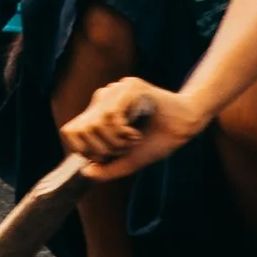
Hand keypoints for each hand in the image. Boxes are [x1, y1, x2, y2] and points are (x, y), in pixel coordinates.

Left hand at [59, 80, 196, 178]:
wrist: (184, 127)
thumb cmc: (157, 142)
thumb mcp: (127, 161)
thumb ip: (107, 169)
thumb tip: (85, 170)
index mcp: (98, 112)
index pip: (72, 131)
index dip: (86, 150)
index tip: (109, 154)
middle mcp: (104, 98)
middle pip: (84, 130)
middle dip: (105, 148)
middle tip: (125, 147)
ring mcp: (116, 89)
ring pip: (98, 122)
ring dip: (116, 141)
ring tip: (133, 139)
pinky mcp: (130, 86)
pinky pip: (112, 115)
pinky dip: (122, 132)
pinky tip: (136, 133)